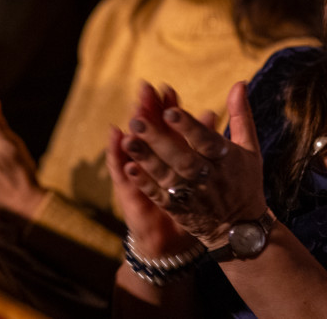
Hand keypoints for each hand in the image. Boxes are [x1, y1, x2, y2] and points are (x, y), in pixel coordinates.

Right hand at [106, 88, 194, 257]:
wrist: (172, 238)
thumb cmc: (189, 201)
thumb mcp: (199, 169)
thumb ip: (203, 140)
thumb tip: (211, 113)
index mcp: (169, 150)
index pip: (166, 122)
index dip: (167, 106)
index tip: (168, 89)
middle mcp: (151, 157)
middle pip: (147, 128)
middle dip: (147, 107)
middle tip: (146, 88)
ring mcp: (137, 172)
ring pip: (133, 144)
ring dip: (133, 124)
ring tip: (132, 107)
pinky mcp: (128, 188)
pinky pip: (121, 168)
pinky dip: (117, 152)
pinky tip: (116, 135)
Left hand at [118, 81, 266, 249]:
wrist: (240, 229)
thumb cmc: (244, 180)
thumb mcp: (249, 148)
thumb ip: (241, 115)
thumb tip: (238, 83)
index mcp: (226, 159)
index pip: (206, 141)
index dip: (189, 127)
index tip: (170, 111)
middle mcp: (209, 178)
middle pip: (182, 158)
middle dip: (159, 140)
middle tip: (136, 121)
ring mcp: (192, 196)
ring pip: (167, 176)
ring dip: (146, 159)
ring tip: (127, 141)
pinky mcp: (179, 210)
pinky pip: (160, 196)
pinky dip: (145, 183)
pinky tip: (129, 168)